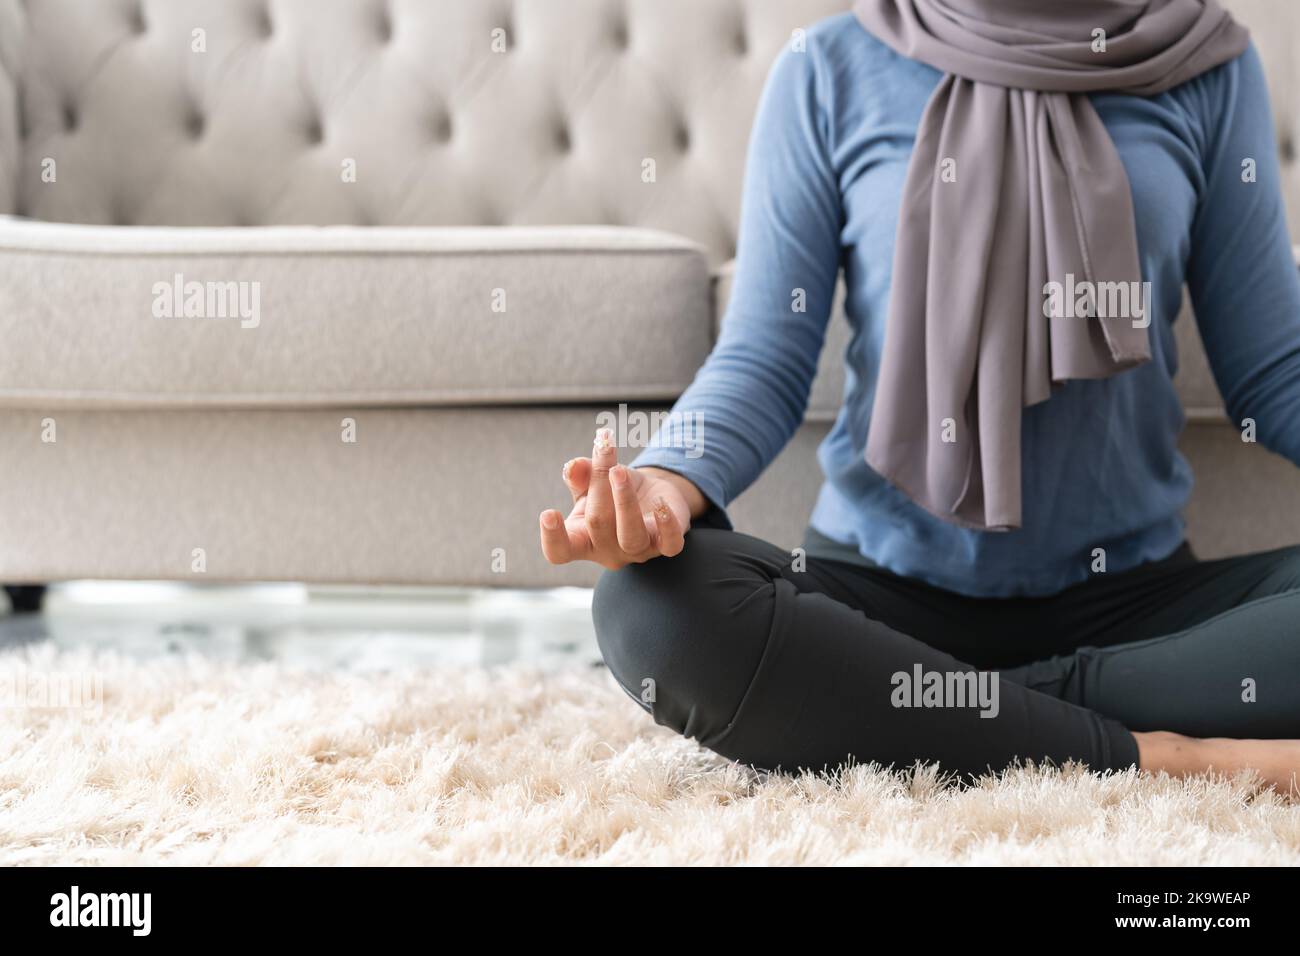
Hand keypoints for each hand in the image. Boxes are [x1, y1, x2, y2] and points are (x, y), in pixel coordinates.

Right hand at [539, 428, 697, 568]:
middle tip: (603, 449)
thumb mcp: (592, 482)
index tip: (548, 512)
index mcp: (581, 540)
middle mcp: (608, 551)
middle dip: (599, 483)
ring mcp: (637, 551)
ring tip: (620, 471)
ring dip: (624, 500)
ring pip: (630, 535)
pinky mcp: (665, 544)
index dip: (552, 538)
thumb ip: (579, 476)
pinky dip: (666, 524)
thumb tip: (573, 467)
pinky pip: (670, 544)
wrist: (651, 497)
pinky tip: (661, 503)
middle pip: (598, 524)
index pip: (560, 552)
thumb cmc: (613, 494)